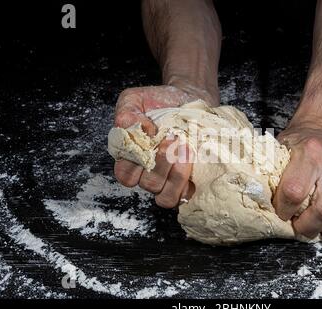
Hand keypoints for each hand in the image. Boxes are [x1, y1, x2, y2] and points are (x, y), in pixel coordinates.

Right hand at [113, 85, 196, 207]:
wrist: (189, 98)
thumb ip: (126, 114)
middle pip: (148, 184)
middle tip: (173, 139)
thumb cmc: (159, 102)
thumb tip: (135, 129)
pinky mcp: (189, 182)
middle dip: (162, 163)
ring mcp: (169, 180)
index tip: (150, 140)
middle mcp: (148, 173)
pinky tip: (195, 162)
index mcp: (131, 159)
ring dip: (177, 175)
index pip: (126, 175)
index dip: (136, 163)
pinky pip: (187, 196)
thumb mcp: (134, 99)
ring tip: (186, 150)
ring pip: (166, 196)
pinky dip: (191, 183)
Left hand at [273, 121, 321, 242]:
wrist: (318, 130)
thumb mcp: (277, 153)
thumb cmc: (296, 145)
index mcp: (309, 153)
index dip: (284, 210)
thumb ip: (271, 175)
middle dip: (309, 226)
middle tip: (301, 227)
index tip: (283, 213)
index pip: (294, 192)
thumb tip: (259, 202)